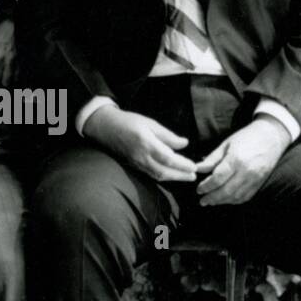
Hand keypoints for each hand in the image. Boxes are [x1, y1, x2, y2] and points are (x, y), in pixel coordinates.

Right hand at [83, 105, 197, 182]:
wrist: (106, 128)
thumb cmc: (129, 121)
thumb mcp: (150, 123)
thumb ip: (167, 135)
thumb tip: (184, 144)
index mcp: (146, 143)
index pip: (168, 159)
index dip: (182, 165)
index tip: (194, 166)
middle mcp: (141, 156)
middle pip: (164, 171)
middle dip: (180, 175)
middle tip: (193, 176)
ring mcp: (137, 163)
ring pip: (158, 175)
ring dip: (173, 178)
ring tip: (186, 177)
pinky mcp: (134, 166)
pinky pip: (151, 174)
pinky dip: (163, 176)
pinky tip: (171, 175)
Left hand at [194, 117, 290, 205]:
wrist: (272, 136)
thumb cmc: (247, 137)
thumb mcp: (226, 144)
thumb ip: (212, 159)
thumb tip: (197, 169)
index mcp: (236, 160)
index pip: (217, 179)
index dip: (206, 186)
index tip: (198, 189)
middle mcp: (246, 172)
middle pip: (226, 191)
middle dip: (212, 198)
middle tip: (202, 200)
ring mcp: (255, 179)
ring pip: (236, 197)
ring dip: (222, 201)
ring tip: (211, 202)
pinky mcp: (260, 183)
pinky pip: (246, 197)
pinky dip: (234, 201)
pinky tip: (226, 199)